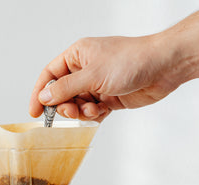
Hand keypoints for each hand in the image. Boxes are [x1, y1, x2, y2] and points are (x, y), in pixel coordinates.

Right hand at [29, 36, 187, 121]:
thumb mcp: (93, 75)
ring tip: (94, 110)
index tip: (34, 112)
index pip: (50, 75)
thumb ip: (66, 88)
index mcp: (78, 55)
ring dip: (82, 112)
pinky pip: (93, 111)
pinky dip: (95, 115)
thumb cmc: (131, 60)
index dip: (40, 93)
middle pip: (62, 93)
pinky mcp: (110, 97)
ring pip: (78, 105)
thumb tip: (44, 96)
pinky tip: (102, 112)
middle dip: (65, 106)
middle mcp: (86, 69)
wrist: (164, 67)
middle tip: (71, 112)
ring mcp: (98, 84)